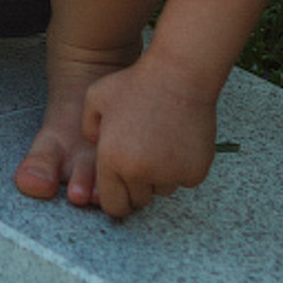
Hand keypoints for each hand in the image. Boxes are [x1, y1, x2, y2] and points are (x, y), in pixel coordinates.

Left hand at [81, 55, 218, 217]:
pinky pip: (183, 180)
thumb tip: (97, 149)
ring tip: (157, 141)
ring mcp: (170, 175)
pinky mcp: (194, 173)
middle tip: (139, 157)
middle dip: (136, 185)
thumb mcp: (96, 98)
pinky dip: (180, 168)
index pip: (113, 205)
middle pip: (138, 200)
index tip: (119, 188)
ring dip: (158, 176)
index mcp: (112, 159)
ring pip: (161, 190)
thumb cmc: (135, 84)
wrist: (178, 76)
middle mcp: (140, 173)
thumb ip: (88, 128)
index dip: (115, 197)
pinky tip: (175, 141)